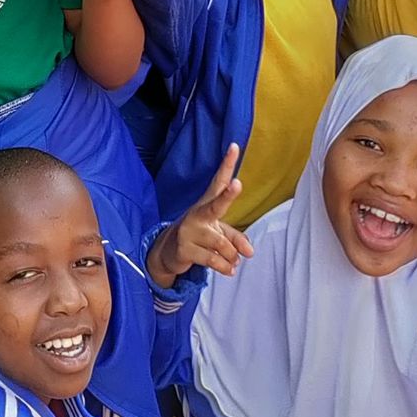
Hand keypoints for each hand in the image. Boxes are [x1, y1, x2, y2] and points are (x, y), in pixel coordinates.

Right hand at [145, 146, 254, 287]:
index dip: (227, 164)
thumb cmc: (199, 237)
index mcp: (207, 204)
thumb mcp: (218, 234)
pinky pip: (214, 260)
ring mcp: (189, 231)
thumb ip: (236, 239)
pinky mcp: (185, 249)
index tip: (235, 147)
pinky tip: (229, 270)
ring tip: (232, 261)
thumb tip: (249, 253)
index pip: (219, 181)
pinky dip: (225, 267)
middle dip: (228, 195)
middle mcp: (198, 214)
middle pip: (216, 205)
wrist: (168, 253)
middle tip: (237, 184)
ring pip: (222, 245)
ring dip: (231, 256)